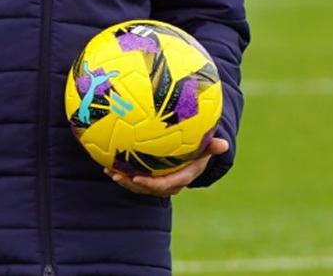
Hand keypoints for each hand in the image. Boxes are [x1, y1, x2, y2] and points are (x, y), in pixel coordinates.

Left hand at [104, 137, 228, 196]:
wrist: (194, 154)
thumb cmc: (200, 147)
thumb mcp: (206, 146)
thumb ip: (212, 146)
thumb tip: (224, 144)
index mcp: (182, 177)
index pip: (166, 185)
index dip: (151, 184)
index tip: (138, 178)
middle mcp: (169, 183)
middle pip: (148, 188)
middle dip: (132, 184)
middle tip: (117, 176)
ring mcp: (158, 181)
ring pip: (139, 185)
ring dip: (123, 179)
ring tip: (109, 170)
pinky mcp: (149, 175)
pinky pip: (135, 177)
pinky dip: (122, 171)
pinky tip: (108, 162)